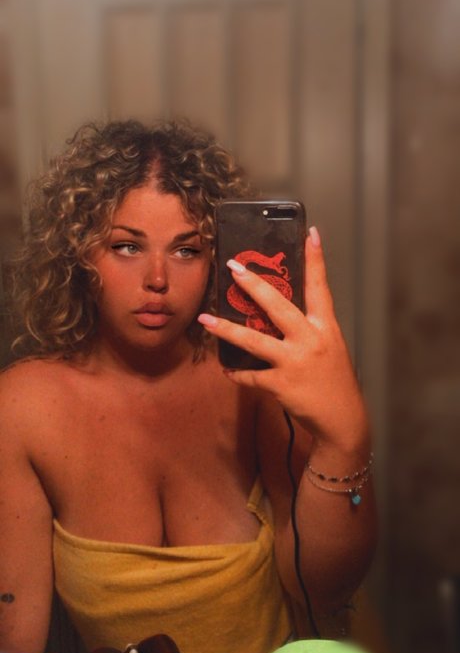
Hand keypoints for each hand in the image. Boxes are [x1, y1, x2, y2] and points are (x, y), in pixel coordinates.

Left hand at [198, 227, 369, 457]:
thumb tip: (279, 315)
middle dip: (253, 284)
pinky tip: (227, 369)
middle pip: (278, 305)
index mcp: (326, 327)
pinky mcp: (281, 385)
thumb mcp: (330, 348)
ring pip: (254, 340)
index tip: (311, 232)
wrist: (343, 420)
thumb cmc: (334, 381)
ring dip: (226, 329)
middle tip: (233, 267)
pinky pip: (251, 376)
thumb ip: (309, 330)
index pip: (320, 286)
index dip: (315, 259)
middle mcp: (311, 340)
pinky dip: (237, 373)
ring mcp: (295, 362)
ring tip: (205, 318)